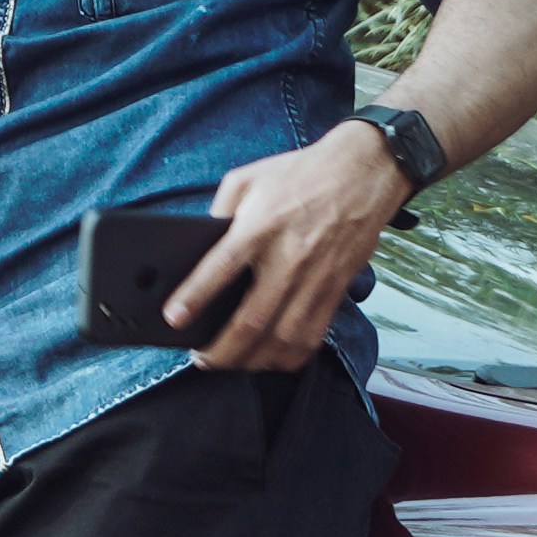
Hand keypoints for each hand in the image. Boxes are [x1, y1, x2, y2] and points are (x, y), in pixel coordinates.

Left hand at [154, 127, 410, 370]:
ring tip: (231, 364)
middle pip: (252, 320)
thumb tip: (200, 245)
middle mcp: (288, 257)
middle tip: (202, 358)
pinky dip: (289, 356)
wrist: (363, 172)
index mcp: (260, 226)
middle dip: (222, 350)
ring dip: (254, 361)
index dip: (194, 298)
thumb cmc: (300, 173)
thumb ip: (220, 211)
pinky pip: (313, 335)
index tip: (174, 319)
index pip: (221, 268)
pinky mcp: (336, 289)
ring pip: (283, 338)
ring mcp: (315, 278)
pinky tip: (272, 359)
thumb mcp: (247, 178)